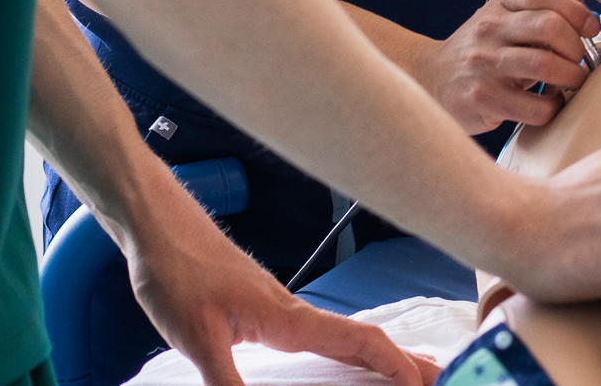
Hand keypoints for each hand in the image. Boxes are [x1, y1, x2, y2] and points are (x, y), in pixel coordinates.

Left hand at [122, 166, 434, 385]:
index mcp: (289, 320)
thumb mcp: (196, 339)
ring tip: (409, 371)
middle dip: (405, 360)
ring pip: (348, 336)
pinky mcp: (268, 309)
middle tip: (439, 377)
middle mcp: (296, 313)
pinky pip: (326, 334)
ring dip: (383, 355)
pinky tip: (345, 359)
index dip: (395, 364)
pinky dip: (353, 349)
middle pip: (366, 340)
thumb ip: (226, 382)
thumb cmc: (177, 273)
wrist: (161, 231)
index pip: (359, 343)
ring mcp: (285, 309)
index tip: (425, 381)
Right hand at [421, 0, 597, 131]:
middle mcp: (489, 31)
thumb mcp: (504, 18)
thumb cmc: (479, 50)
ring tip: (571, 82)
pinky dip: (553, 107)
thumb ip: (543, 5)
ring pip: (546, 66)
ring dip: (571, 77)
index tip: (590, 29)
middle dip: (576, 47)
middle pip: (549, 27)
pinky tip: (549, 103)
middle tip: (580, 61)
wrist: (429, 80)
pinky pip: (535, 107)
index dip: (576, 10)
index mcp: (500, 6)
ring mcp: (484, 66)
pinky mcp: (483, 100)